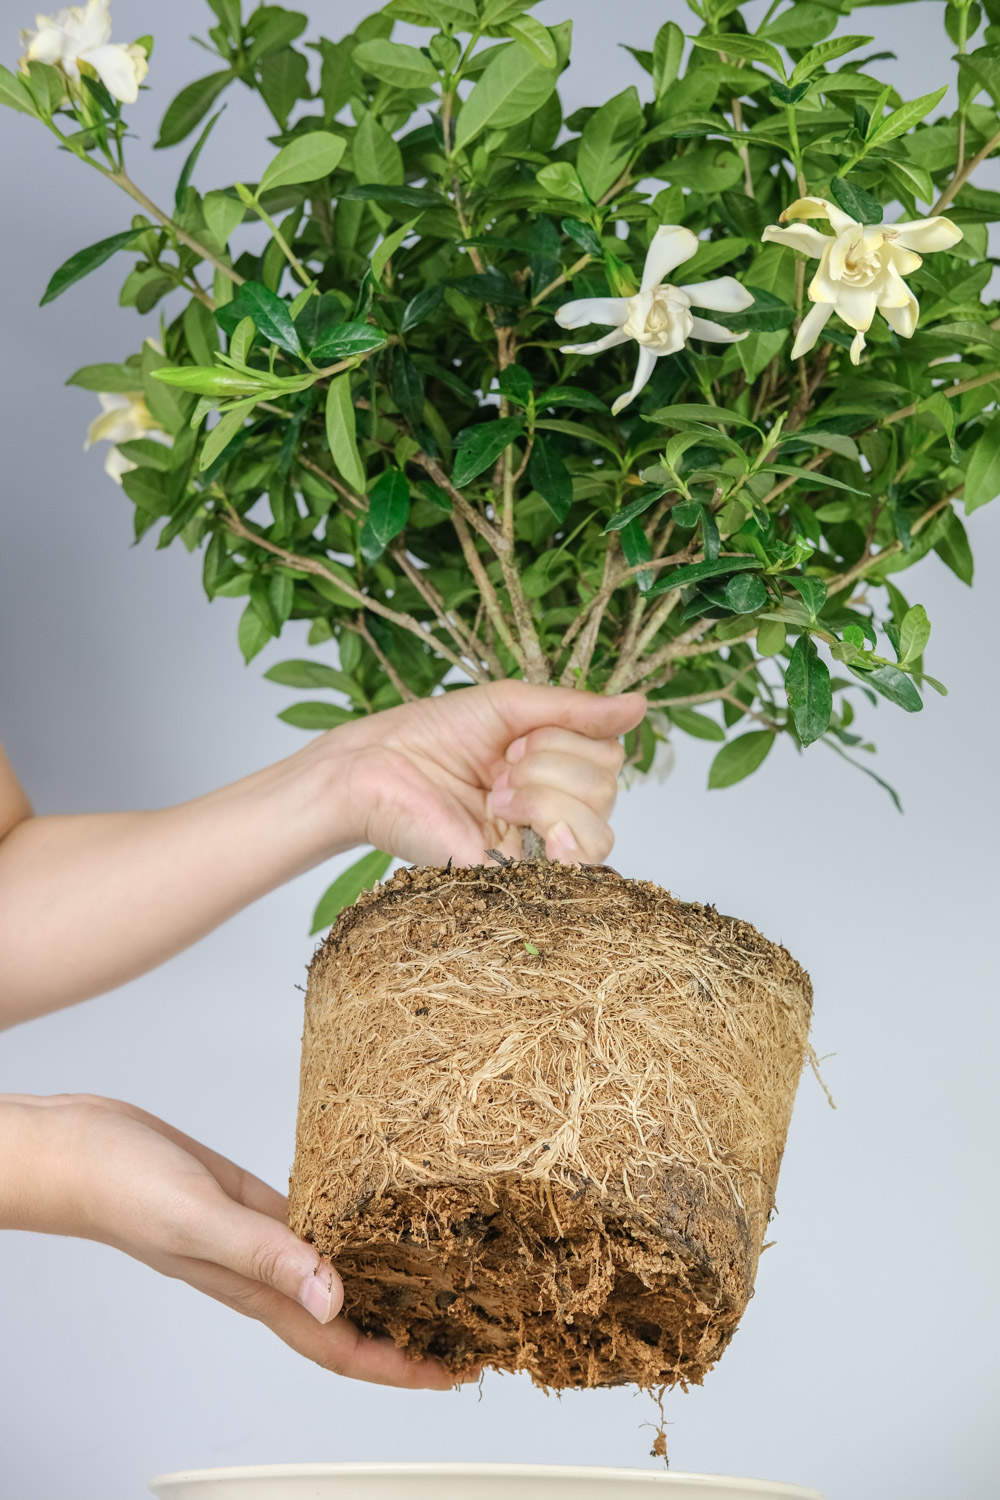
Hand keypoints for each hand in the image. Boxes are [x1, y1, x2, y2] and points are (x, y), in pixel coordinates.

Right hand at [2, 1094, 464, 1389]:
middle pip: (350, 1320)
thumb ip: (267, 1256)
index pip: (341, 1345)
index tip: (452, 1371)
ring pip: (338, 1273)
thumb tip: (335, 1296)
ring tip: (439, 1278)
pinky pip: (314, 1225)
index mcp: (256, 1291)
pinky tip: (376, 1217)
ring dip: (386, 1283)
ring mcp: (261, 1239)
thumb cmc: (124, 1189)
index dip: (398, 1367)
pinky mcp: (255, 1202)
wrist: (82, 1150)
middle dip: (408, 1334)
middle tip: (469, 1328)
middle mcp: (267, 1274)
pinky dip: (350, 1229)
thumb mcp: (202, 1220)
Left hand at [329, 680, 646, 866]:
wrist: (374, 770)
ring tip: (497, 794)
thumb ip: (575, 710)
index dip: (569, 739)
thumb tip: (641, 705)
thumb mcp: (510, 707)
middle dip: (554, 765)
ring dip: (549, 796)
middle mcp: (551, 808)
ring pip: (600, 827)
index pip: (608, 756)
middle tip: (500, 767)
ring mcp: (536, 846)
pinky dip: (560, 833)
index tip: (513, 739)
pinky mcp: (518, 877)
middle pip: (608, 789)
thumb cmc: (430, 736)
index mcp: (551, 768)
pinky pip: (579, 866)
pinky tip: (519, 819)